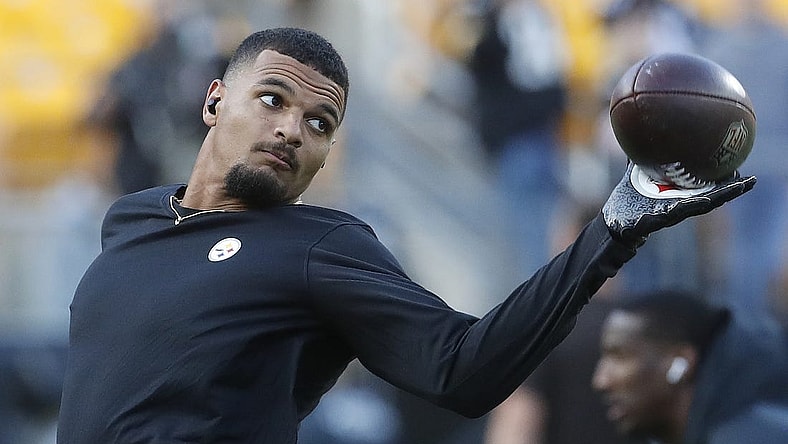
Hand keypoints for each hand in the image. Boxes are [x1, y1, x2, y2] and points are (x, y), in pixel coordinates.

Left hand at [602, 162, 755, 246]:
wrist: (613, 223)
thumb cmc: (628, 199)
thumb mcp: (634, 174)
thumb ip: (640, 156)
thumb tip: (638, 133)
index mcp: (678, 195)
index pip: (706, 187)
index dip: (725, 180)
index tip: (742, 169)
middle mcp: (678, 206)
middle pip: (710, 198)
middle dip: (730, 191)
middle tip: (749, 181)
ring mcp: (668, 215)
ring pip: (696, 208)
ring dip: (714, 200)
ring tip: (732, 191)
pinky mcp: (653, 222)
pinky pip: (669, 215)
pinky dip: (681, 209)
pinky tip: (695, 203)